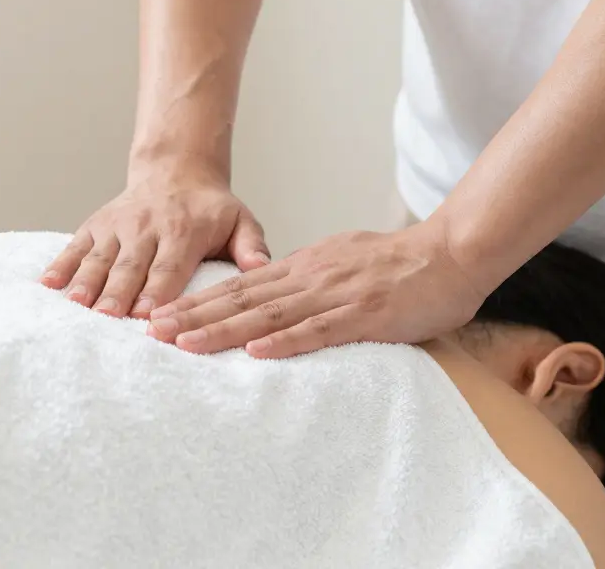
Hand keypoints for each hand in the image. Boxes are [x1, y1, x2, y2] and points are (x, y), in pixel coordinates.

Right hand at [41, 170, 269, 317]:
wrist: (175, 170)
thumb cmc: (211, 209)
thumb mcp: (240, 220)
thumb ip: (251, 247)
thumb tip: (261, 269)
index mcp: (183, 231)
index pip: (169, 266)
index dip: (158, 291)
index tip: (148, 316)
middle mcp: (146, 228)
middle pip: (131, 266)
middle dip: (119, 293)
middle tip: (108, 319)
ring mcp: (117, 227)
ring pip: (100, 258)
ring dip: (87, 283)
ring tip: (76, 306)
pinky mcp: (96, 226)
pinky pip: (76, 246)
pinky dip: (61, 265)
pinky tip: (48, 285)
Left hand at [145, 221, 486, 358]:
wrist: (452, 251)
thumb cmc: (399, 263)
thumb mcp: (341, 263)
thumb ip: (308, 281)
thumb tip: (275, 298)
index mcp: (303, 267)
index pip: (240, 286)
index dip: (198, 302)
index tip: (163, 316)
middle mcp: (310, 277)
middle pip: (241, 298)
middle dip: (194, 316)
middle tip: (153, 332)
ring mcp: (336, 294)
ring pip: (268, 314)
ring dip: (223, 330)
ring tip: (185, 344)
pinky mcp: (365, 313)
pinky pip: (319, 330)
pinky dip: (285, 341)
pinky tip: (256, 352)